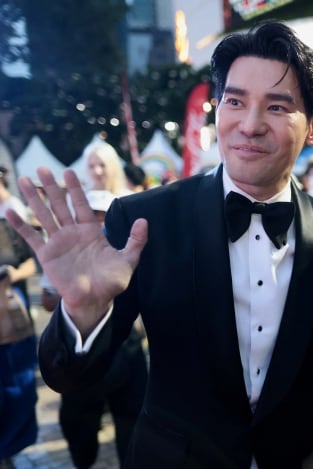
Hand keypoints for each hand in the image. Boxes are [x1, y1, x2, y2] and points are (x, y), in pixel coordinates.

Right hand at [6, 168, 147, 334]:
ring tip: (25, 180)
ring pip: (44, 216)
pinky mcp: (46, 255)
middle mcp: (73, 233)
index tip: (68, 171)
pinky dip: (20, 224)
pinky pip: (31, 237)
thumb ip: (136, 240)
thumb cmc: (112, 282)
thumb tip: (144, 221)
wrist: (95, 301)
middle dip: (52, 187)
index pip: (82, 204)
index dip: (75, 189)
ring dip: (34, 199)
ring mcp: (58, 243)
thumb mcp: (128, 259)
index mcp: (91, 232)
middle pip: (60, 205)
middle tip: (43, 168)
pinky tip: (11, 211)